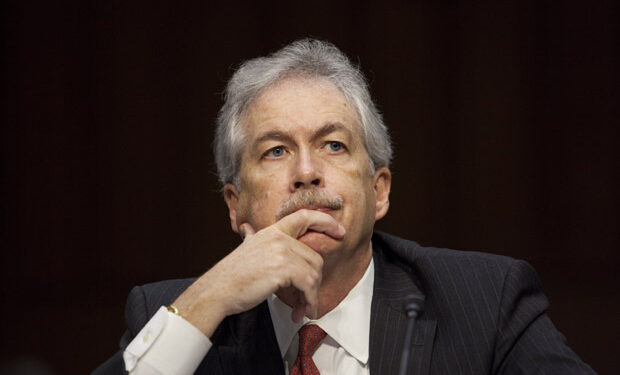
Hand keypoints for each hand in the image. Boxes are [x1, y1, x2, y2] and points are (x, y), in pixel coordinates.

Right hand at [172, 209, 344, 336]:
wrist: (218, 290)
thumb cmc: (231, 274)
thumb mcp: (245, 248)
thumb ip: (251, 237)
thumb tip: (246, 229)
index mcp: (272, 231)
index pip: (304, 216)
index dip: (325, 221)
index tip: (339, 230)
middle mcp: (278, 238)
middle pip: (314, 257)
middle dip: (314, 282)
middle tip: (307, 300)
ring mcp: (281, 252)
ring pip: (313, 273)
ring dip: (311, 296)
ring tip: (302, 309)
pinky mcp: (283, 269)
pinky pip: (308, 285)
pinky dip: (309, 301)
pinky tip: (301, 310)